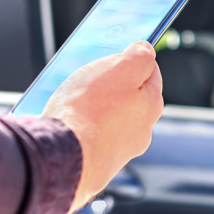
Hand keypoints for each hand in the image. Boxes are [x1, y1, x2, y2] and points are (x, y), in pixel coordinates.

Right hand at [43, 41, 162, 212]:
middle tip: (87, 77)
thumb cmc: (90, 110)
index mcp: (151, 106)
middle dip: (108, 84)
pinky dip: (80, 127)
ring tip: (69, 99)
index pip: (149, 72)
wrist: (63, 157)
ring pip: (107, 118)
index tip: (114, 54)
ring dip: (91, 106)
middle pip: (126, 96)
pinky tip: (64, 122)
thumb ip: (140, 55)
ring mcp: (118, 150)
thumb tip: (146, 50)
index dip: (130, 59)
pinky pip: (89, 136)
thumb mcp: (120, 68)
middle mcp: (140, 131)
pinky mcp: (96, 164)